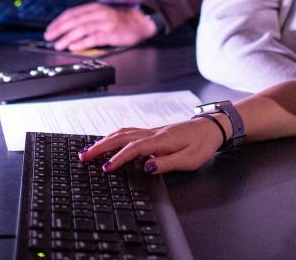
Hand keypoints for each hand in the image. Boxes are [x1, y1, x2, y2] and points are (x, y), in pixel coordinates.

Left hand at [44, 3, 156, 50]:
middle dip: (59, 29)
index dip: (58, 21)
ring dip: (67, 37)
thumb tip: (69, 28)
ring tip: (58, 45)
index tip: (50, 29)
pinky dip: (82, 42)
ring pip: (82, 29)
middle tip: (49, 37)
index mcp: (94, 8)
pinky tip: (74, 46)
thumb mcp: (102, 14)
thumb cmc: (120, 20)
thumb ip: (87, 18)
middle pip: (74, 21)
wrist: (141, 21)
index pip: (71, 13)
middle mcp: (98, 14)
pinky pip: (94, 38)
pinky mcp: (111, 34)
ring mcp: (105, 23)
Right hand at [78, 118, 224, 174]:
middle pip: (121, 137)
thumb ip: (167, 163)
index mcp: (161, 141)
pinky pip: (127, 132)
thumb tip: (146, 167)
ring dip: (104, 140)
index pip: (133, 149)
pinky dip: (113, 136)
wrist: (211, 128)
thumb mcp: (189, 160)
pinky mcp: (152, 132)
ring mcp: (151, 130)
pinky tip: (107, 141)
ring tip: (89, 150)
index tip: (105, 168)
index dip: (118, 158)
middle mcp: (152, 133)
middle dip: (100, 146)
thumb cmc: (202, 145)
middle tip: (83, 156)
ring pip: (122, 132)